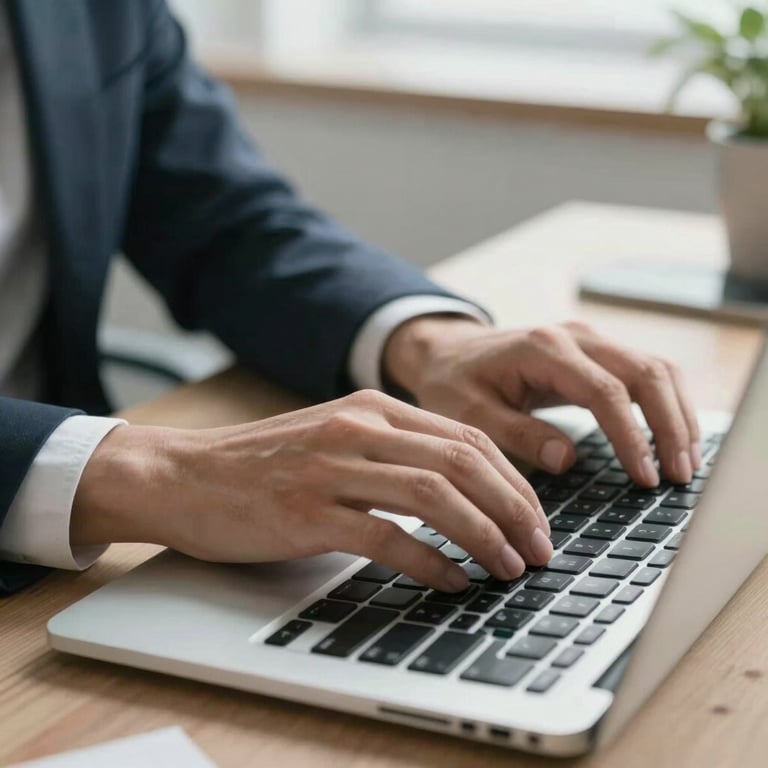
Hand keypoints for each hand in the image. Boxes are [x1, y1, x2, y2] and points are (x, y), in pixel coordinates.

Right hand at [71, 390, 552, 591]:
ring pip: (433, 495)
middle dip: (513, 509)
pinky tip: (451, 580)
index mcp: (373, 408)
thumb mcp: (336, 439)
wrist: (186, 476)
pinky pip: (386, 535)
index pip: (466, 438)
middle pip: (462, 462)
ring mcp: (332, 467)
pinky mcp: (308, 510)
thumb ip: (393, 454)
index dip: (512, 481)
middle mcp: (359, 428)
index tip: (536, 519)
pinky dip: (429, 560)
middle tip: (538, 548)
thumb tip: (463, 495)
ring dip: (483, 534)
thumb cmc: (264, 464)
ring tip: (508, 567)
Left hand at [384, 317, 699, 485]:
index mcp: (542, 349)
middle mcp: (573, 337)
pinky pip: (645, 372)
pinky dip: (666, 403)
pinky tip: (674, 437)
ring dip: (677, 414)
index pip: (605, 391)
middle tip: (680, 476)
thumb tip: (568, 459)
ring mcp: (588, 340)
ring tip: (686, 463)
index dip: (631, 435)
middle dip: (669, 426)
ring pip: (654, 368)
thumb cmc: (453, 384)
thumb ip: (516, 434)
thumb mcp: (469, 415)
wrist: (447, 354)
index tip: (645, 476)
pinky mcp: (595, 352)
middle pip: (645, 372)